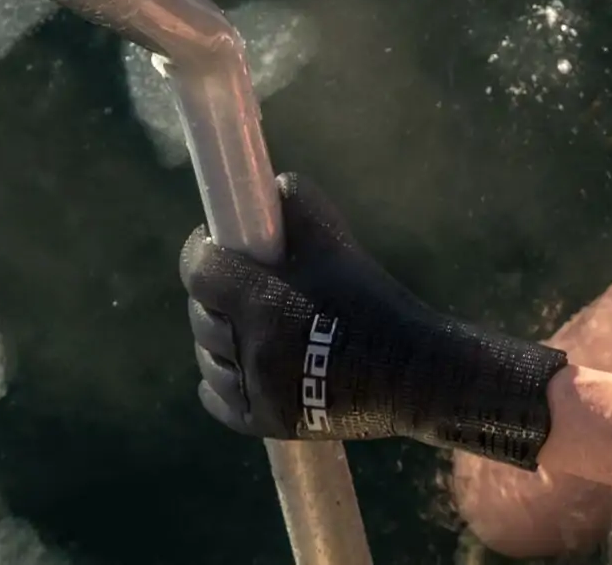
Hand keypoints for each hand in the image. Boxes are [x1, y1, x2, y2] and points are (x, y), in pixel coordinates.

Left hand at [180, 172, 566, 467]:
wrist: (413, 372)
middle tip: (234, 282)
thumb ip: (297, 206)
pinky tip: (234, 365)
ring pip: (209, 359)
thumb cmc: (374, 299)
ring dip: (219, 338)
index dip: (201, 251)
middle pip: (202, 315)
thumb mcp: (337, 241)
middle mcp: (253, 348)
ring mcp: (258, 391)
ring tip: (241, 324)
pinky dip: (221, 382)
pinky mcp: (267, 424)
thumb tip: (269, 187)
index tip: (213, 243)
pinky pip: (218, 400)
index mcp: (263, 300)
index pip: (198, 270)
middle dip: (213, 295)